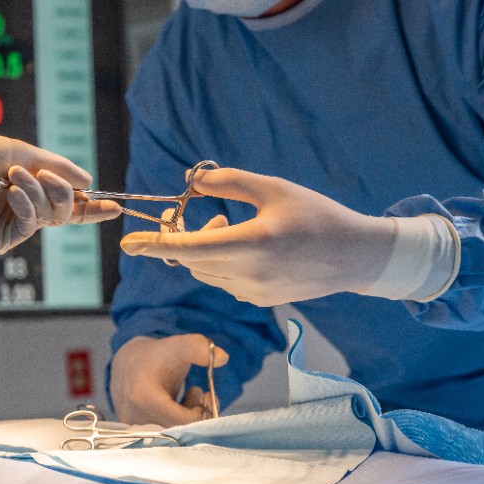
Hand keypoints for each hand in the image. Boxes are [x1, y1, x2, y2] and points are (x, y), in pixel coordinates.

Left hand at [0, 122, 120, 254]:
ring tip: (15, 177)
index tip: (116, 205)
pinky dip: (26, 207)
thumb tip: (90, 180)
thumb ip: (56, 167)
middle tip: (44, 175)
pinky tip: (12, 192)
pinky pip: (28, 227)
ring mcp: (9, 226)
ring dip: (38, 194)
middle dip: (62, 193)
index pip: (66, 201)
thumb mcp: (21, 153)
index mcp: (27, 187)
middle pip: (63, 211)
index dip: (92, 205)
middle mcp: (20, 209)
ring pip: (49, 218)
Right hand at [110, 334, 227, 425]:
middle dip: (197, 414)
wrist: (128, 364)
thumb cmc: (156, 356)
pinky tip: (181, 406)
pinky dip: (178, 423)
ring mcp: (133, 428)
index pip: (183, 421)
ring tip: (192, 397)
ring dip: (188, 418)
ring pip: (173, 435)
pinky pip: (164, 436)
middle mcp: (134, 417)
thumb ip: (198, 348)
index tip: (208, 394)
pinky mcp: (135, 434)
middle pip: (179, 431)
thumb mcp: (177, 346)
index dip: (201, 411)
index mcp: (142, 398)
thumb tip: (223, 358)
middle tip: (203, 395)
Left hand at [120, 167, 394, 305]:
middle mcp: (250, 274)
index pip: (189, 248)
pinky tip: (243, 245)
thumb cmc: (316, 215)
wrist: (357, 256)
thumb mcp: (273, 188)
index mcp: (253, 243)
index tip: (127, 242)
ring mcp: (254, 292)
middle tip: (192, 215)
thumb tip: (191, 183)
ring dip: (203, 249)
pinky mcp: (259, 301)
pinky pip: (223, 281)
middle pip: (191, 260)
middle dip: (182, 238)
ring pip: (205, 272)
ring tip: (226, 225)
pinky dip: (220, 262)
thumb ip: (229, 182)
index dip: (155, 245)